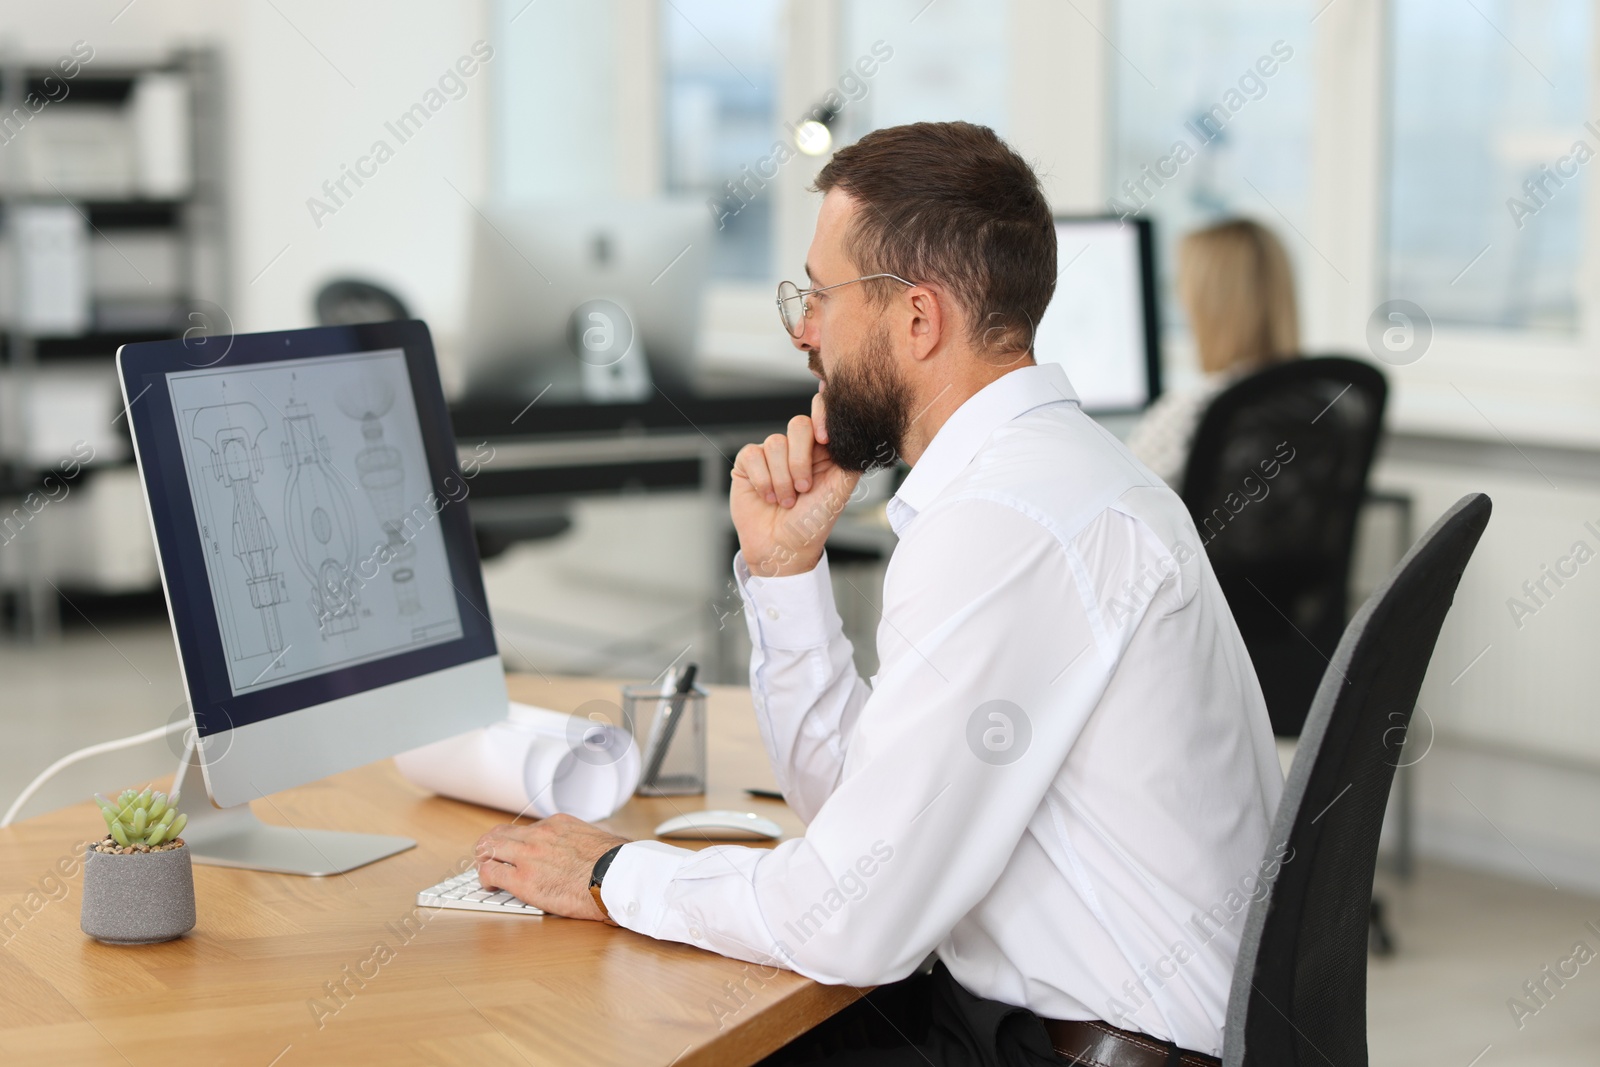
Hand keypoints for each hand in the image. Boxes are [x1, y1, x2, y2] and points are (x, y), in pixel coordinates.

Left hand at [474, 814, 628, 921]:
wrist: (617, 877)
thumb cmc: (616, 863)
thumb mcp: (599, 839)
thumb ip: (585, 842)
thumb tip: (594, 850)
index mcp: (558, 825)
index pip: (525, 829)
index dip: (516, 842)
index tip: (515, 850)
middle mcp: (539, 836)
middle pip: (500, 834)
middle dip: (490, 846)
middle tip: (489, 858)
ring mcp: (528, 856)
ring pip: (489, 849)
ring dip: (484, 860)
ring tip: (485, 871)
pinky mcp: (523, 880)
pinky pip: (491, 874)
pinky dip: (485, 879)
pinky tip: (489, 886)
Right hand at [731, 389, 860, 577]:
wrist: (783, 548)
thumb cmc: (813, 523)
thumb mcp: (840, 491)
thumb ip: (850, 460)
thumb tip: (857, 435)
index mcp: (822, 450)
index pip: (822, 414)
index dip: (822, 417)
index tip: (825, 440)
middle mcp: (797, 448)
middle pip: (798, 425)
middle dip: (800, 460)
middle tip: (803, 488)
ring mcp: (772, 455)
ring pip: (774, 443)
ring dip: (782, 479)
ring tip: (785, 501)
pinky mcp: (748, 464)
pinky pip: (753, 455)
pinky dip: (763, 480)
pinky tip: (768, 497)